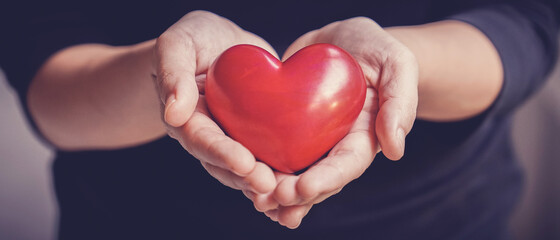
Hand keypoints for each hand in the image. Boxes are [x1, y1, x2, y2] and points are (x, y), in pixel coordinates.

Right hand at [152, 11, 278, 195]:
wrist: (221, 44)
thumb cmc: (194, 39)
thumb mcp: (178, 44)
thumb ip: (173, 73)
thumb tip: (173, 114)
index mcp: (188, 118)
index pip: (202, 140)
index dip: (221, 153)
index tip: (244, 163)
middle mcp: (211, 135)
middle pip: (225, 164)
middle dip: (247, 177)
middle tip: (270, 185)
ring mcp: (234, 138)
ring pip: (248, 169)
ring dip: (266, 183)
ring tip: (288, 191)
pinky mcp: (257, 136)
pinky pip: (268, 156)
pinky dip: (282, 172)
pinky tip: (302, 185)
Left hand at [245, 17, 417, 227]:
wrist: (347, 40)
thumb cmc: (379, 50)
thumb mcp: (397, 65)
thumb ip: (400, 103)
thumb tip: (395, 149)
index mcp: (364, 135)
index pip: (347, 164)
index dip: (327, 179)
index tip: (304, 188)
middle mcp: (336, 144)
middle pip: (317, 177)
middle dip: (295, 193)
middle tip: (271, 199)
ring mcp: (312, 138)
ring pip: (295, 172)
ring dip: (276, 190)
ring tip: (258, 201)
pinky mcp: (289, 126)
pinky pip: (275, 149)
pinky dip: (262, 166)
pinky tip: (244, 180)